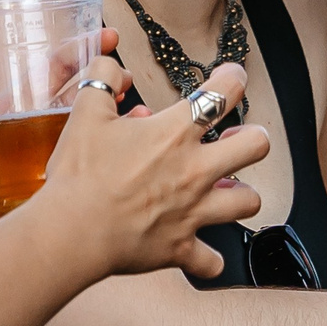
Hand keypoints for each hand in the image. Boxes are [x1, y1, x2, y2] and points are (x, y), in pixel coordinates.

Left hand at [0, 29, 131, 242]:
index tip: (103, 38)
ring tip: (139, 114)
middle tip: (127, 77)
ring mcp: (59, 159)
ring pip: (100, 130)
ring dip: (123, 118)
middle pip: (86, 96)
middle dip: (112, 80)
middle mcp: (44, 131)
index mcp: (19, 114)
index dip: (79, 52)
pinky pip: (101, 167)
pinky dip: (122, 156)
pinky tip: (137, 152)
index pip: (53, 73)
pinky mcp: (69, 187)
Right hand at [32, 57, 268, 280]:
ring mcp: (192, 211)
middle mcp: (194, 171)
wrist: (70, 231)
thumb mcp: (85, 113)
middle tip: (236, 138)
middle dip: (252, 138)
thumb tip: (110, 64)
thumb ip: (101, 79)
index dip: (234, 78)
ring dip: (240, 194)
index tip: (232, 78)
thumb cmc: (79, 174)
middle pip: (255, 146)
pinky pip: (210, 262)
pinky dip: (208, 258)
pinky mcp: (180, 248)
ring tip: (225, 189)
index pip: (223, 93)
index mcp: (174, 134)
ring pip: (248, 201)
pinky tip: (201, 252)